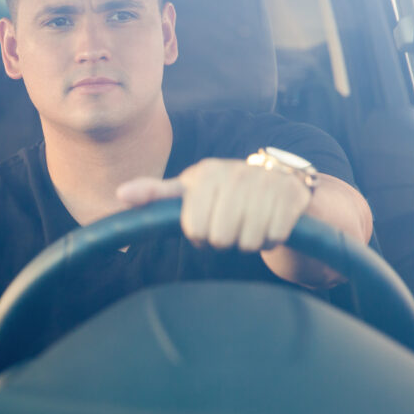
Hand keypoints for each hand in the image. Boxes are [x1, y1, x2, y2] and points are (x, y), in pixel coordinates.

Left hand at [116, 158, 311, 252]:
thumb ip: (155, 194)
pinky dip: (271, 240)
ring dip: (248, 241)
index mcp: (207, 173)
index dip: (199, 235)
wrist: (278, 183)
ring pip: (248, 241)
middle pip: (221, 238)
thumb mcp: (189, 191)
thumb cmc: (223, 192)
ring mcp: (266, 183)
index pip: (194, 228)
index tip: (206, 224)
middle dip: (224, 240)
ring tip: (249, 223)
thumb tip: (121, 195)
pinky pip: (274, 238)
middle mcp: (236, 173)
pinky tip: (270, 223)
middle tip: (230, 225)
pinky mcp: (292, 195)